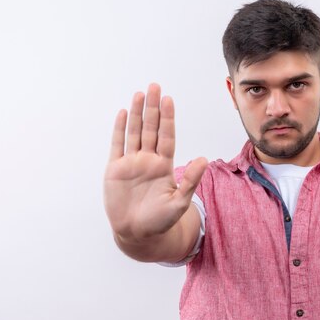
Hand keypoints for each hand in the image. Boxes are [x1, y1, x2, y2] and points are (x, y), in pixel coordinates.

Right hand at [104, 83, 206, 242]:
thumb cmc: (160, 221)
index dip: (168, 118)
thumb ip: (190, 181)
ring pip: (135, 133)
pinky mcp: (115, 170)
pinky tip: (123, 114)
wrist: (136, 234)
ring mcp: (131, 163)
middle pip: (151, 129)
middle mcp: (148, 160)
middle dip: (153, 108)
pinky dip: (120, 130)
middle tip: (155, 86)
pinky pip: (117, 145)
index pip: (166, 136)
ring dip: (137, 114)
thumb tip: (204, 159)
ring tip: (140, 94)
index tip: (169, 100)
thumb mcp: (178, 202)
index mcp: (164, 166)